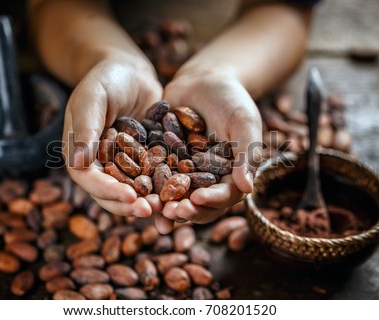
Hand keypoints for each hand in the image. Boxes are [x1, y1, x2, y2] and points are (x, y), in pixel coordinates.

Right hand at [62, 55, 163, 217]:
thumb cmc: (107, 78)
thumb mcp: (94, 96)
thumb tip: (78, 163)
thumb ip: (86, 125)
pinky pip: (153, 179)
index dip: (107, 190)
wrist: (131, 71)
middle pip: (111, 193)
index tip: (129, 197)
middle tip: (151, 211)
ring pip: (134, 191)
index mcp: (80, 152)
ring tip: (167, 209)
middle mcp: (101, 164)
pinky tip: (181, 195)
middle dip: (130, 205)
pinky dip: (165, 189)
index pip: (89, 179)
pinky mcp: (145, 161)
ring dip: (149, 202)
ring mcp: (124, 165)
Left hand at [155, 69, 261, 232]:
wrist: (203, 80)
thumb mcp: (244, 122)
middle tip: (170, 212)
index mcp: (229, 176)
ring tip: (150, 207)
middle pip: (196, 203)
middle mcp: (204, 180)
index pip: (223, 196)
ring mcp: (181, 172)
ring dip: (161, 204)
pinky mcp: (161, 161)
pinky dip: (142, 182)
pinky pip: (151, 175)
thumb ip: (247, 154)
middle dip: (184, 209)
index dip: (211, 201)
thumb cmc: (232, 99)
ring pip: (171, 195)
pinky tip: (130, 185)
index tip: (198, 200)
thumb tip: (247, 189)